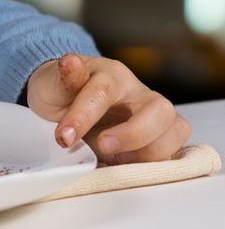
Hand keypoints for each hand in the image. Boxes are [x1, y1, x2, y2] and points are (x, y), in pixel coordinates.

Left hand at [26, 53, 189, 164]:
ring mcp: (153, 115)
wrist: (66, 99)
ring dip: (149, 152)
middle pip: (159, 108)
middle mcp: (138, 93)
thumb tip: (70, 62)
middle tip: (103, 147)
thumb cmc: (61, 91)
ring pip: (176, 129)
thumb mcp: (52, 84)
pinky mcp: (159, 136)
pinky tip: (127, 166)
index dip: (84, 116)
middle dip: (134, 134)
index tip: (64, 137)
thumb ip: (63, 79)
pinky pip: (173, 149)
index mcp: (110, 75)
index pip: (104, 91)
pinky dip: (155, 162)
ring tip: (114, 160)